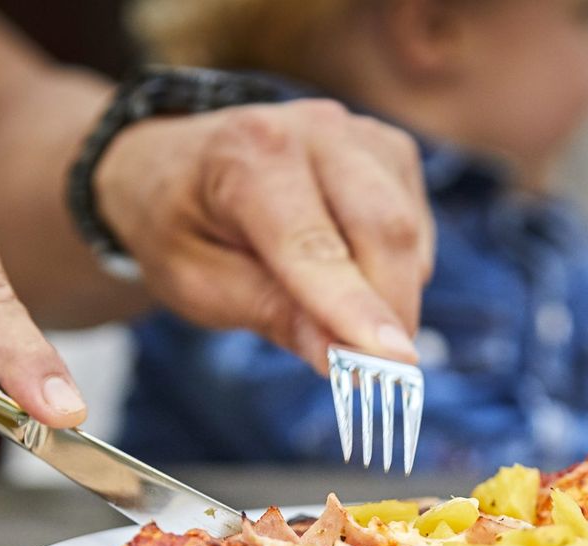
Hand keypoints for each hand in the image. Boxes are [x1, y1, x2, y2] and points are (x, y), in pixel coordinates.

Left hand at [95, 99, 432, 372]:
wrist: (172, 162)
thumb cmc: (180, 226)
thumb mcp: (197, 283)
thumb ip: (271, 314)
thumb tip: (343, 360)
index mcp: (249, 154)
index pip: (314, 245)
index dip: (356, 308)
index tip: (396, 364)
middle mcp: (313, 128)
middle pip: (383, 229)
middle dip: (391, 312)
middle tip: (379, 376)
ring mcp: (359, 133)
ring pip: (408, 230)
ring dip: (393, 293)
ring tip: (341, 319)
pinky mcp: (389, 150)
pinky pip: (416, 226)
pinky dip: (398, 269)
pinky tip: (350, 277)